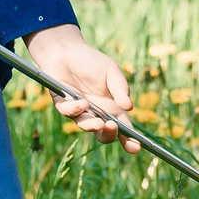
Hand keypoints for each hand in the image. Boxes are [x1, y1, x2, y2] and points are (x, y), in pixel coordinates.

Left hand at [26, 24, 136, 149]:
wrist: (66, 51)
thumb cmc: (92, 61)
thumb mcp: (111, 71)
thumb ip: (120, 88)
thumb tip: (129, 107)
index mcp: (112, 108)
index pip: (124, 128)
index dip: (130, 140)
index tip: (135, 147)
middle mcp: (96, 113)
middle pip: (104, 134)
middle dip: (110, 136)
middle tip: (113, 128)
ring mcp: (79, 111)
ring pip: (85, 126)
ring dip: (92, 126)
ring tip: (98, 123)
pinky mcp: (63, 105)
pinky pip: (68, 112)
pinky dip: (75, 110)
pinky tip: (83, 103)